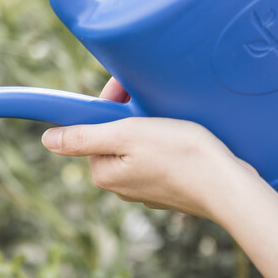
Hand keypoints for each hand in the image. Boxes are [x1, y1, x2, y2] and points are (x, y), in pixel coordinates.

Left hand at [41, 78, 259, 221]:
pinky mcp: (169, 188)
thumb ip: (84, 136)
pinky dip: (168, 144)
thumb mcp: (127, 135)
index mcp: (103, 173)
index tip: (127, 88)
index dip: (109, 104)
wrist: (229, 186)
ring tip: (171, 119)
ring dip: (150, 128)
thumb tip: (47, 140)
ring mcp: (145, 189)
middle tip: (153, 101)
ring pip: (137, 147)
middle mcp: (120, 185)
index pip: (93, 129)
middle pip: (114, 138)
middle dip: (130, 116)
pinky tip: (184, 139)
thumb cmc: (180, 156)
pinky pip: (158, 158)